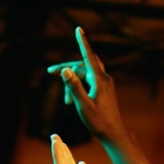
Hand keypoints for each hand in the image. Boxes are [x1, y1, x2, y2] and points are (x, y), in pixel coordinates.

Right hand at [48, 27, 128, 143]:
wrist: (113, 134)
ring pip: (84, 75)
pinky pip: (87, 82)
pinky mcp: (103, 90)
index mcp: (99, 80)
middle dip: (67, 67)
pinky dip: (78, 88)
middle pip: (83, 64)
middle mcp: (104, 79)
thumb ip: (74, 87)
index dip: (82, 42)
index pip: (88, 56)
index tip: (78, 29)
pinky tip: (71, 102)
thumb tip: (65, 70)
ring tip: (66, 102)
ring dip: (72, 83)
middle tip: (50, 72)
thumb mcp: (83, 105)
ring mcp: (105, 84)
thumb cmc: (99, 122)